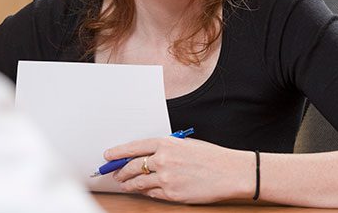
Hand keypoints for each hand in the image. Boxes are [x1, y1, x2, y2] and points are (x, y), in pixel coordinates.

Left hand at [104, 136, 252, 202]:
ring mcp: (167, 179)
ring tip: (124, 184)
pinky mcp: (172, 194)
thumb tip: (150, 154)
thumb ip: (167, 148)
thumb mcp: (186, 144)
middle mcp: (163, 160)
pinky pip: (152, 194)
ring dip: (129, 184)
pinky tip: (142, 191)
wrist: (229, 172)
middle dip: (120, 170)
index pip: (134, 147)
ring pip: (139, 182)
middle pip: (132, 166)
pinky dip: (145, 192)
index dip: (118, 152)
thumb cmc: (211, 156)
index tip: (108, 156)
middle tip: (113, 172)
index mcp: (167, 143)